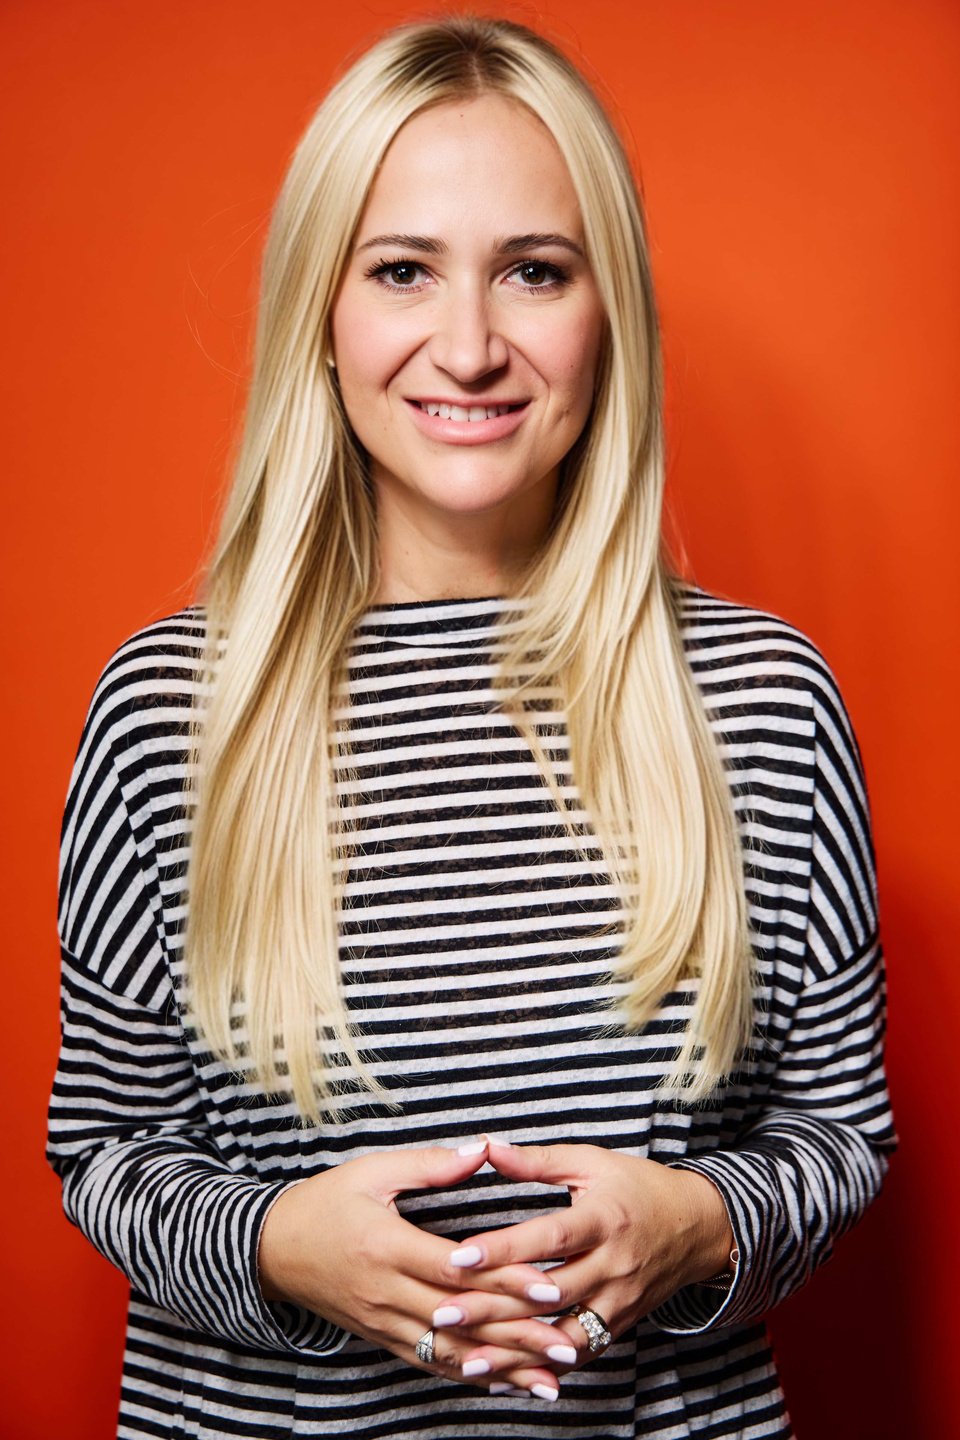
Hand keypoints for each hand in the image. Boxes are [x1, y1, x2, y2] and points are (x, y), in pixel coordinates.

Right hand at [257, 1140, 577, 1395]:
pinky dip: (469, 1374)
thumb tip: (482, 1149)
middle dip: (518, 1334)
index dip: (504, 1281)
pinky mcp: (380, 1337)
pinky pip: (429, 1361)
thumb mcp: (372, 1171)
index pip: (456, 1270)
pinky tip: (504, 1383)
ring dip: (503, 1367)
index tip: (550, 1288)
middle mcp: (386, 1292)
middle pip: (462, 1318)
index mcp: (387, 1246)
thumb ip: (429, 1164)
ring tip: (550, 1378)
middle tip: (567, 1346)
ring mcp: (383, 1322)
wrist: (271, 1250)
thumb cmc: (325, 1202)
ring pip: (451, 1350)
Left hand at [431, 1139, 733, 1384]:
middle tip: (443, 1313)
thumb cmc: (638, 1187)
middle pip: (550, 1295)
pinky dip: (541, 1370)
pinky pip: (578, 1355)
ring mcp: (619, 1302)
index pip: (549, 1238)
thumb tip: (487, 1147)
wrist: (699, 1227)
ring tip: (466, 1360)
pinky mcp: (619, 1326)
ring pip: (562, 1336)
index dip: (504, 1249)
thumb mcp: (591, 1163)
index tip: (458, 1257)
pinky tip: (504, 1378)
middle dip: (495, 1307)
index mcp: (604, 1220)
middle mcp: (613, 1266)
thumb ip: (537, 1161)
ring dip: (515, 1352)